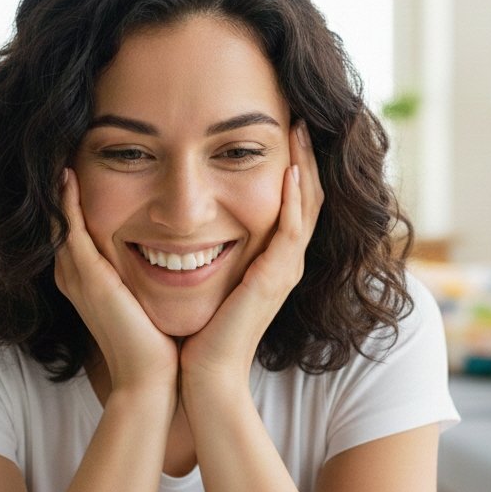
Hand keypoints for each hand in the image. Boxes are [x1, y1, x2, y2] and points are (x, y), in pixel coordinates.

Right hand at [54, 168, 178, 396]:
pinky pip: (70, 229)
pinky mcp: (88, 278)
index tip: (81, 166)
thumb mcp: (145, 301)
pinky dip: (68, 202)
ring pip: (59, 220)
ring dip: (61, 187)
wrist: (151, 380)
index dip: (73, 200)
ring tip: (61, 150)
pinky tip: (68, 174)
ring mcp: (77, 277)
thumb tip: (171, 255)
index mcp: (87, 281)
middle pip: (60, 220)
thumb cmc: (156, 344)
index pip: (73, 229)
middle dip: (62, 187)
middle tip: (63, 148)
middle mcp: (74, 276)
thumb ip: (145, 277)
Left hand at [179, 122, 323, 393]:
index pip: (291, 203)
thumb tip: (183, 223)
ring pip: (307, 207)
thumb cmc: (199, 331)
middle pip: (308, 197)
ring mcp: (284, 271)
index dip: (292, 165)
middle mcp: (285, 262)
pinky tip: (290, 169)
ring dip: (305, 166)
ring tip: (300, 131)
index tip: (283, 129)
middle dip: (305, 156)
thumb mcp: (207, 279)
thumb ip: (207, 251)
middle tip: (301, 118)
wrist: (203, 374)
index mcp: (270, 260)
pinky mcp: (274, 280)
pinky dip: (294, 199)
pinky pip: (292, 230)